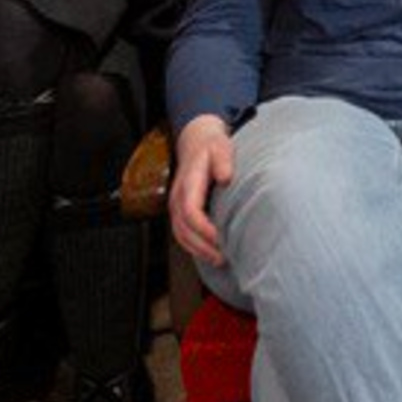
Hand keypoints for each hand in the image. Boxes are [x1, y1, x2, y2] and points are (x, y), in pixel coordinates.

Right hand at [169, 116, 235, 266]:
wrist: (196, 141)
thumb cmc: (212, 146)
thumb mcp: (221, 147)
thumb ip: (224, 161)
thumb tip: (225, 177)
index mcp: (188, 184)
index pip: (190, 212)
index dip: (203, 228)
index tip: (220, 238)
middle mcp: (178, 198)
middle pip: (183, 229)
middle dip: (202, 246)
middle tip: (223, 258)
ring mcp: (176, 205)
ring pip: (180, 234)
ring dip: (198, 250)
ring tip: (219, 260)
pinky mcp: (180, 210)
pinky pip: (182, 233)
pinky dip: (194, 246)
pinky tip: (210, 253)